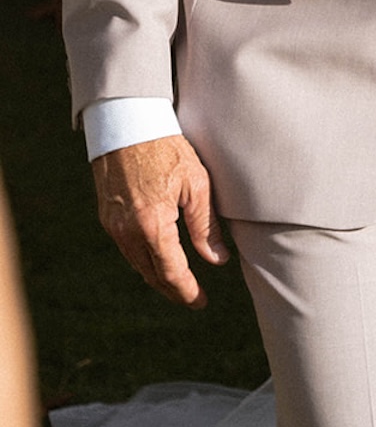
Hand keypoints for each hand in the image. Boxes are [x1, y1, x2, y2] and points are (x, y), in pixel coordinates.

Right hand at [92, 137, 228, 307]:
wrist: (128, 124)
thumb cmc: (167, 148)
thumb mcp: (196, 183)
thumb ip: (205, 225)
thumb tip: (218, 259)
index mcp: (153, 225)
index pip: (171, 272)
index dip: (187, 291)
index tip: (200, 302)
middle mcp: (128, 232)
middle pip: (151, 275)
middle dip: (172, 290)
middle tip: (192, 298)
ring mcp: (114, 226)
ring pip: (137, 264)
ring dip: (157, 276)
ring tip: (178, 282)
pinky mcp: (107, 217)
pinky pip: (127, 248)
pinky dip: (143, 259)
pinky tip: (157, 257)